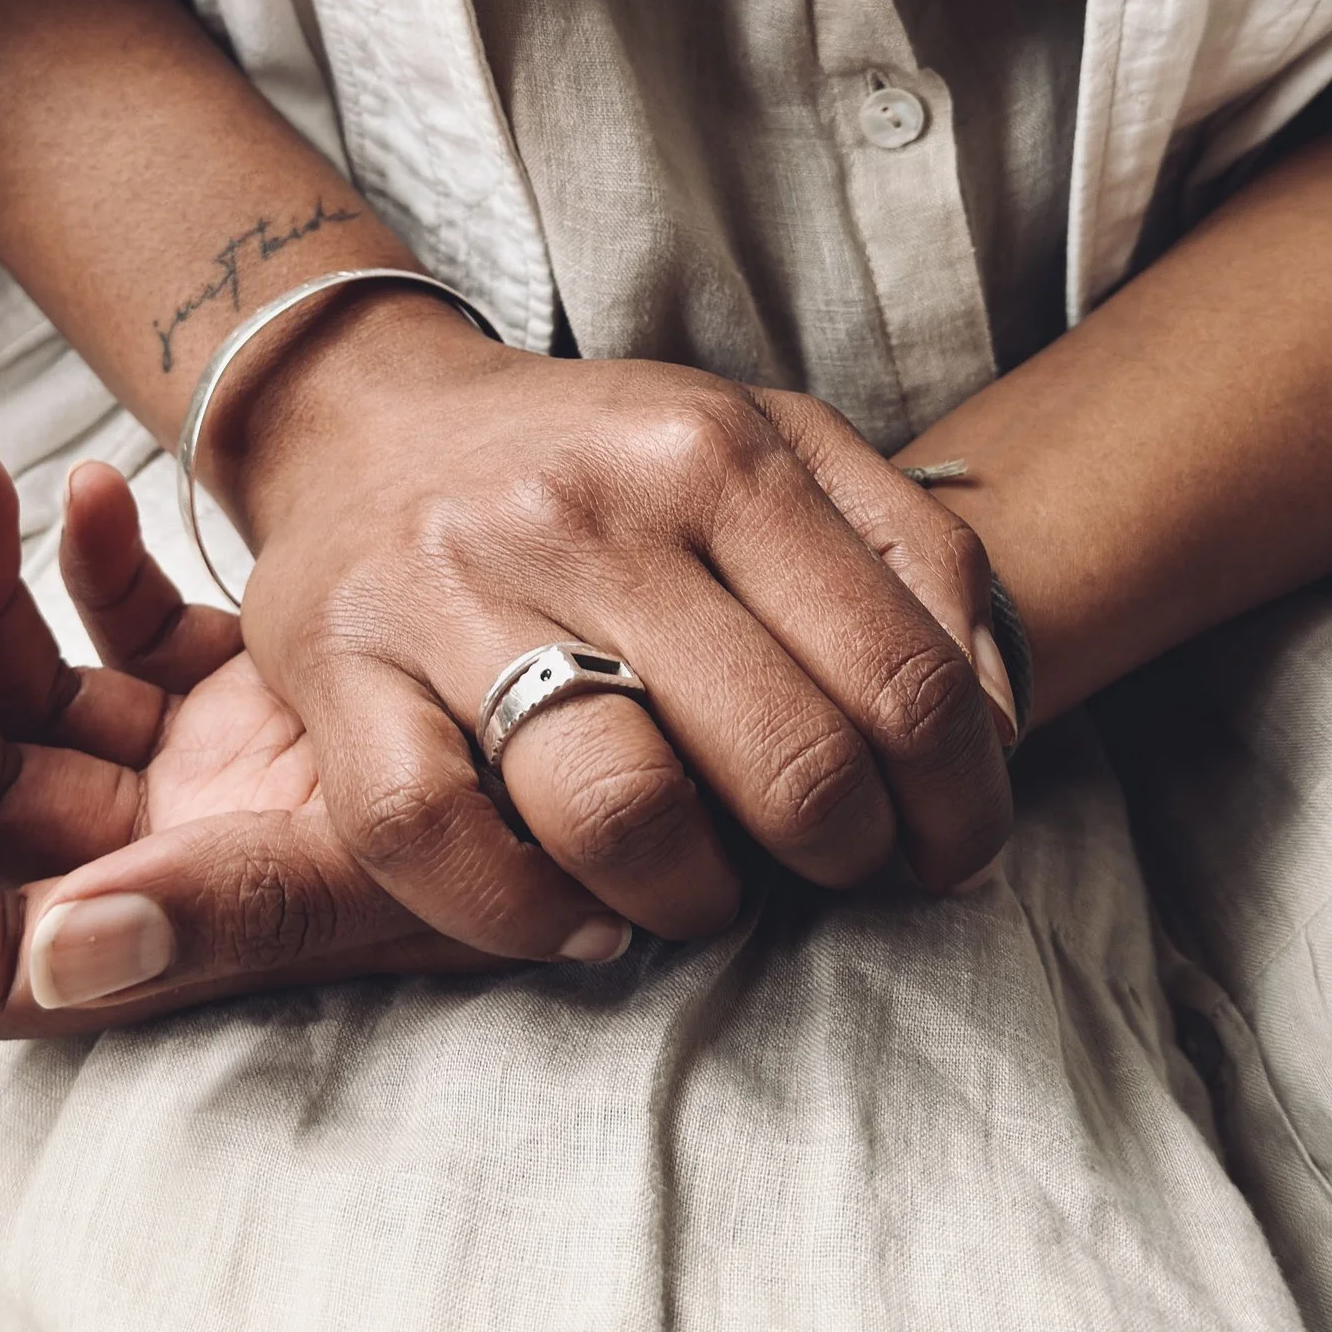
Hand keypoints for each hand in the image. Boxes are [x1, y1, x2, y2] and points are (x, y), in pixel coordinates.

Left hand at [0, 437, 492, 1037]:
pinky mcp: (213, 694)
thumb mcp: (374, 872)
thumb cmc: (526, 838)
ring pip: (16, 694)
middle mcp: (146, 864)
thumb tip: (47, 960)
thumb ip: (215, 914)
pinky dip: (85, 564)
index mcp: (161, 940)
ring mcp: (174, 776)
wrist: (632, 722)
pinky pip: (113, 634)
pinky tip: (94, 488)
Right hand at [218, 289, 1018, 966]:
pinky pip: (434, 841)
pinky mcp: (337, 666)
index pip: (902, 681)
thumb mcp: (779, 451)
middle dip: (842, 860)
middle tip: (831, 869)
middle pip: (786, 764)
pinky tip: (580, 916)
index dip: (960, 806)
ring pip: (621, 813)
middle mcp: (587, 511)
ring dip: (695, 901)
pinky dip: (524, 916)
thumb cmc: (605, 466)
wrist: (367, 414)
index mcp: (716, 454)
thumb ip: (914, 560)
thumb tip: (993, 726)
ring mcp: (453, 589)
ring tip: (703, 891)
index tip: (953, 852)